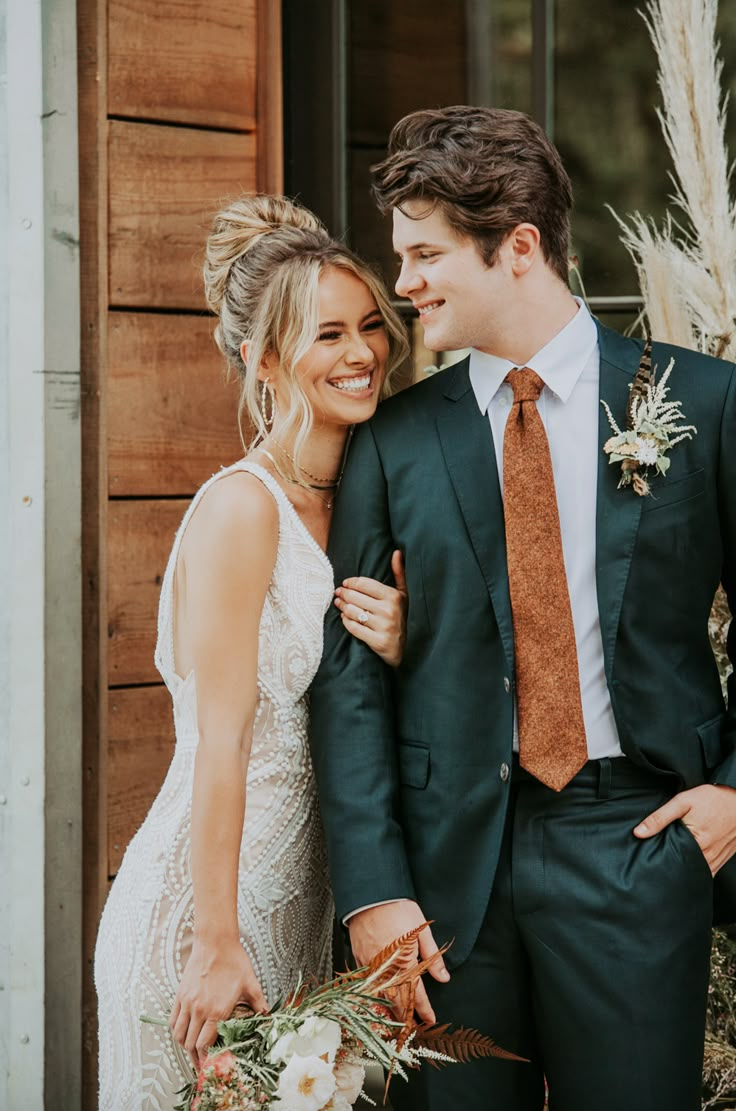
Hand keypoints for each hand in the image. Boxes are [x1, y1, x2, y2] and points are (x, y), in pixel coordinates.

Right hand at [170, 935, 267, 1067]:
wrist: (215, 942)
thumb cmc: (234, 961)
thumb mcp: (251, 984)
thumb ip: (259, 1004)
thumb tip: (268, 1018)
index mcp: (217, 1010)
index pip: (205, 1045)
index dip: (207, 1059)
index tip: (211, 1066)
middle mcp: (199, 1009)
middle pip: (191, 1045)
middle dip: (196, 1059)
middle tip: (202, 1066)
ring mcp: (187, 1003)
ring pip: (179, 1035)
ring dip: (185, 1048)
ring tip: (192, 1053)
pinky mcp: (180, 995)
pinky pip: (173, 1020)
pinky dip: (176, 1032)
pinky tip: (183, 1035)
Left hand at [335, 549, 407, 666]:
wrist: (408, 647)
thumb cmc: (403, 616)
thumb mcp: (404, 594)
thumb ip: (399, 573)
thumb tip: (396, 552)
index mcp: (394, 596)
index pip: (365, 584)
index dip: (352, 582)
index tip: (345, 583)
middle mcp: (389, 610)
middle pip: (355, 597)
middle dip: (343, 594)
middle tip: (338, 593)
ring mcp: (383, 627)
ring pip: (352, 612)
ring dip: (342, 606)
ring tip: (338, 603)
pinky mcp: (377, 641)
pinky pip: (354, 628)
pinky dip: (346, 621)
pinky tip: (344, 617)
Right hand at [348, 900, 448, 1024]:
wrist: (371, 894)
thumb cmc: (398, 908)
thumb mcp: (421, 930)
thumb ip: (432, 957)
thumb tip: (444, 978)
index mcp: (405, 960)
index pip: (416, 992)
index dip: (424, 1009)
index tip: (430, 1020)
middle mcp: (387, 967)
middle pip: (396, 1000)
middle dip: (405, 1017)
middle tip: (412, 1031)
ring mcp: (371, 964)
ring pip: (379, 996)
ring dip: (388, 1011)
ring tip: (396, 1023)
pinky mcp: (360, 958)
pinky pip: (366, 983)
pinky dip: (373, 995)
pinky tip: (377, 1001)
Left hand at [634, 783, 735, 874]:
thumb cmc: (713, 799)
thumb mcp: (683, 802)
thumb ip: (660, 817)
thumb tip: (639, 832)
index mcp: (696, 842)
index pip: (671, 860)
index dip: (659, 861)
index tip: (648, 860)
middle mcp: (708, 855)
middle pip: (683, 869)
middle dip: (670, 867)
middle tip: (657, 863)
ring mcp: (717, 859)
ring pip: (696, 872)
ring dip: (684, 869)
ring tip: (671, 863)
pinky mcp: (723, 858)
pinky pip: (708, 871)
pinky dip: (697, 870)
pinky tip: (688, 862)